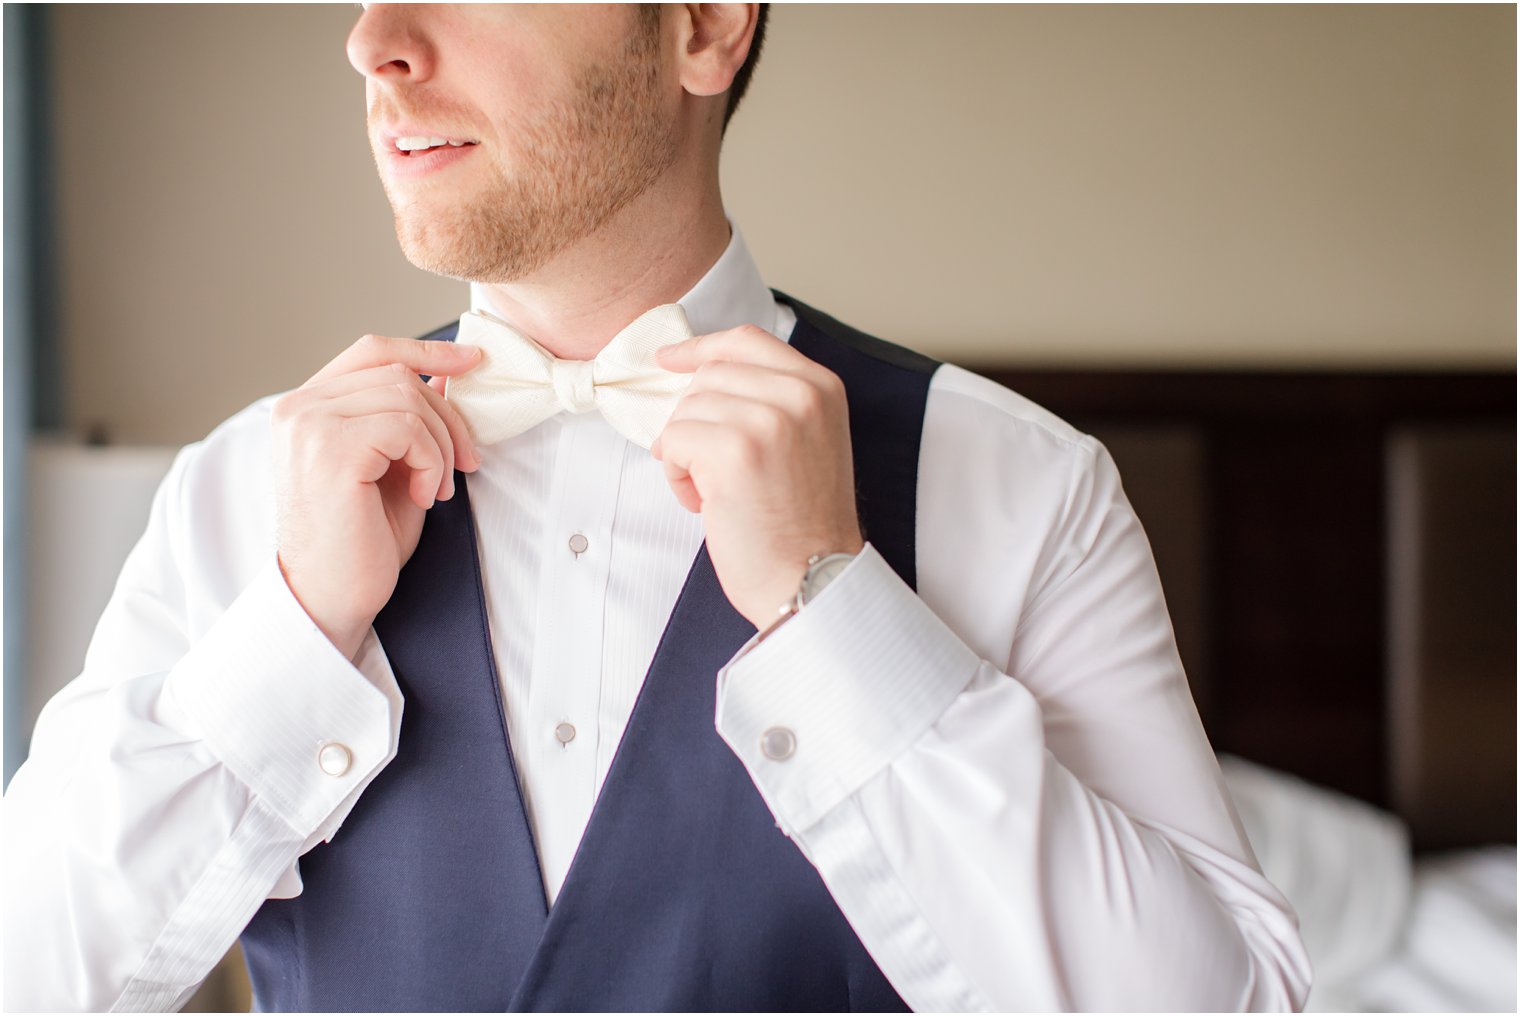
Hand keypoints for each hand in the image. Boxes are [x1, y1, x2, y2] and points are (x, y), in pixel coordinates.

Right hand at [272, 334, 482, 658]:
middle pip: (398, 373)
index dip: (425, 350)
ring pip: (408, 397)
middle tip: (465, 464)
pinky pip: (407, 428)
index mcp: (306, 408)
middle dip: (447, 417)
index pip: (370, 352)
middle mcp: (298, 409)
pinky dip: (431, 461)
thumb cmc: (361, 540)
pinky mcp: (331, 450)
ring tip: (436, 488)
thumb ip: (408, 420)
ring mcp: (310, 426)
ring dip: (441, 445)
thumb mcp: (393, 465)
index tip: (471, 361)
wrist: (332, 596)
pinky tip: (424, 496)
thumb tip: (446, 376)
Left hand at [651, 325, 863, 629]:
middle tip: (712, 469)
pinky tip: (706, 502)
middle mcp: (800, 395)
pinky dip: (676, 474)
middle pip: (708, 377)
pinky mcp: (733, 451)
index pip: (746, 341)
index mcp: (822, 386)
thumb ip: (770, 400)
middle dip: (695, 421)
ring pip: (686, 410)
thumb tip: (697, 377)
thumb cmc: (803, 523)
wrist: (813, 579)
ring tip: (715, 491)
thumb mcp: (807, 441)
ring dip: (685, 453)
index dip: (700, 348)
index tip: (670, 359)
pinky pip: (673, 441)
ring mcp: (767, 420)